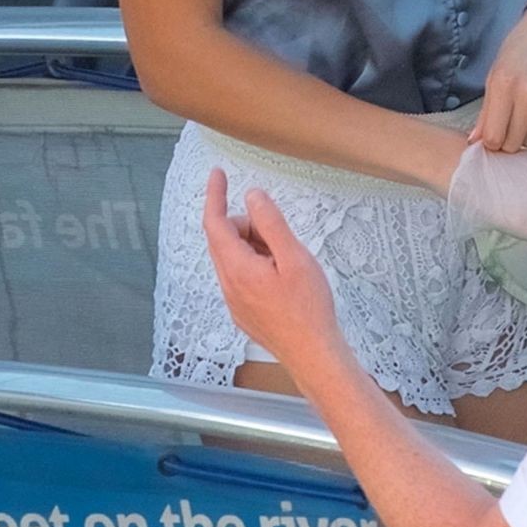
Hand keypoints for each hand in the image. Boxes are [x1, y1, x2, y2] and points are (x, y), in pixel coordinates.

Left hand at [202, 167, 340, 376]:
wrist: (313, 353)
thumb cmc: (308, 308)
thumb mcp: (295, 257)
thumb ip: (271, 224)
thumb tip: (253, 197)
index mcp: (238, 269)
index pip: (215, 223)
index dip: (214, 195)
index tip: (217, 174)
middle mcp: (228, 285)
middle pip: (224, 240)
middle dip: (246, 225)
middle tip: (278, 232)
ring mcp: (233, 302)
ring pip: (232, 259)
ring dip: (252, 246)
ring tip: (286, 259)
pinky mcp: (243, 313)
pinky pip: (239, 277)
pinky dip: (254, 264)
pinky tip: (281, 277)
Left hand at [467, 0, 526, 150]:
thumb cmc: (522, 47)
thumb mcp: (496, 72)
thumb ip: (486, 110)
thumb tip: (476, 141)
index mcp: (504, 83)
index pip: (493, 136)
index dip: (491, 140)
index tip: (493, 133)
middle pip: (513, 143)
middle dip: (508, 138)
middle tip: (510, 122)